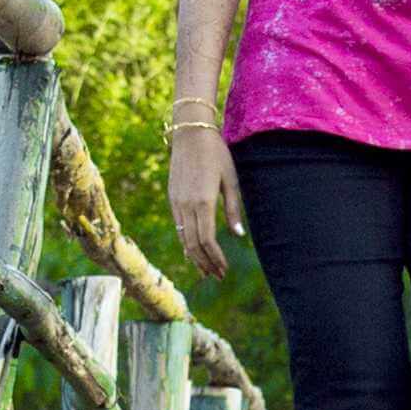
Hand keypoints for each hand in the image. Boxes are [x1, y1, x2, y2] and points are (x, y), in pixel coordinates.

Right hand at [166, 126, 240, 277]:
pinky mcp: (172, 198)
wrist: (190, 133)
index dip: (215, 258)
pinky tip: (193, 251)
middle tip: (218, 276)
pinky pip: (178, 227)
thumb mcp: (231, 180)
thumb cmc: (216, 154)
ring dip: (195, 257)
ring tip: (207, 270)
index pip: (207, 240)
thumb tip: (238, 235)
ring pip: (183, 238)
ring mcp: (176, 202)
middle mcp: (186, 205)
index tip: (224, 270)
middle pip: (193, 244)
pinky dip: (186, 242)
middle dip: (206, 263)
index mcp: (203, 202)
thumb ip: (233, 209)